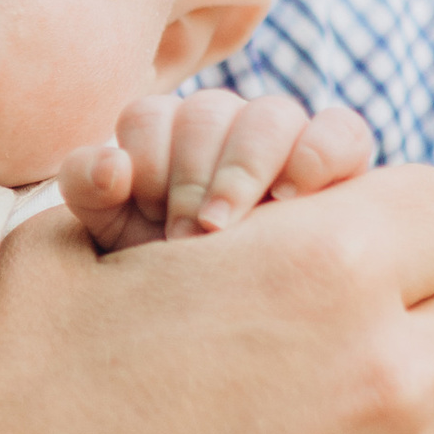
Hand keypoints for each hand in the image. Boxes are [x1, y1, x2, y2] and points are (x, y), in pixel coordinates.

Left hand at [60, 92, 373, 252]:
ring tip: (229, 223)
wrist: (228, 320)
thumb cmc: (165, 272)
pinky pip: (342, 129)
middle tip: (187, 235)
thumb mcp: (112, 240)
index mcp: (163, 135)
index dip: (147, 162)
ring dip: (246, 168)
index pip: (148, 116)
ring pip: (271, 114)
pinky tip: (293, 195)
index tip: (150, 215)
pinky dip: (319, 152)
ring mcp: (283, 136)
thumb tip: (111, 165)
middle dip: (193, 177)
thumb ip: (91, 190)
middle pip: (207, 112)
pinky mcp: (341, 157)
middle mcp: (222, 124)